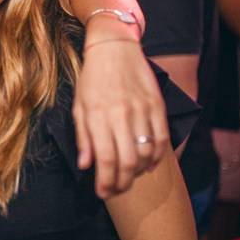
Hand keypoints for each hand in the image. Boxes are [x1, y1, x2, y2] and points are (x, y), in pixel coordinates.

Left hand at [73, 40, 168, 198]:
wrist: (114, 47)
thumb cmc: (92, 78)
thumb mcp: (79, 106)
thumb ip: (83, 137)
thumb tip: (85, 165)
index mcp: (98, 116)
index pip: (105, 160)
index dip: (106, 182)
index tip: (103, 193)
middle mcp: (121, 115)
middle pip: (127, 162)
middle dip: (122, 183)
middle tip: (116, 190)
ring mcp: (141, 110)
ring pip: (146, 153)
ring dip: (139, 172)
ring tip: (130, 177)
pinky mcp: (156, 105)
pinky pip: (161, 139)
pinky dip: (156, 156)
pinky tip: (148, 163)